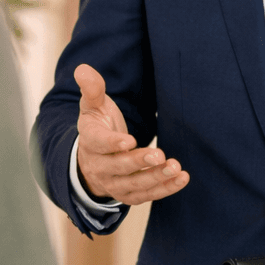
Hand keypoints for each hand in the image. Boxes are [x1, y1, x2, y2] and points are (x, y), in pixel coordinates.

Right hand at [74, 63, 189, 206]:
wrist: (93, 159)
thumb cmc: (98, 127)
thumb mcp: (93, 107)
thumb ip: (92, 89)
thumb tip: (83, 69)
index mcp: (90, 142)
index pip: (98, 144)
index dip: (113, 144)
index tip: (130, 141)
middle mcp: (99, 166)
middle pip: (119, 167)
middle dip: (139, 162)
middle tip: (160, 155)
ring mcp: (113, 183)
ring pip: (134, 185)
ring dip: (156, 178)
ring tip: (176, 167)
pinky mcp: (127, 194)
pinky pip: (145, 196)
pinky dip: (164, 189)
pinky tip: (181, 179)